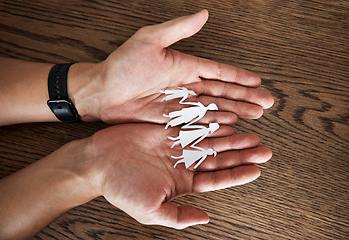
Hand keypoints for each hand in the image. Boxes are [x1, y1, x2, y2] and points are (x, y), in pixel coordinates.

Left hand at [71, 10, 273, 123]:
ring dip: (236, 111)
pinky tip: (230, 126)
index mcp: (184, 66)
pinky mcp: (171, 119)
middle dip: (245, 97)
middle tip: (266, 103)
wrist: (102, 92)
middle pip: (222, 92)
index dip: (239, 76)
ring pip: (214, 108)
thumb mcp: (150, 40)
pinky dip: (215, 124)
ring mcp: (180, 104)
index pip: (219, 71)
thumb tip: (203, 14)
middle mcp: (186, 86)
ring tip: (255, 115)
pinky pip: (198, 122)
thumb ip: (179, 28)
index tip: (258, 81)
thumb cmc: (123, 64)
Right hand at [89, 123, 271, 228]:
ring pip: (210, 140)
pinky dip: (210, 123)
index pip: (216, 179)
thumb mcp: (150, 210)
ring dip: (231, 138)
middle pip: (218, 158)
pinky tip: (227, 121)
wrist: (98, 162)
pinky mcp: (167, 129)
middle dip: (241, 154)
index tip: (256, 169)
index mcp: (182, 183)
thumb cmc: (121, 188)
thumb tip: (206, 218)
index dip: (237, 175)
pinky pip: (193, 124)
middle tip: (263, 148)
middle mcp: (182, 163)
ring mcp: (175, 145)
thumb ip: (179, 216)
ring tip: (251, 134)